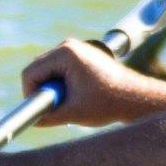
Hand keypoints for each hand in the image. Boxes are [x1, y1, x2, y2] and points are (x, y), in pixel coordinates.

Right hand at [16, 36, 161, 128]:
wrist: (136, 97)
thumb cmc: (108, 102)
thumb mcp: (72, 113)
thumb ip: (48, 116)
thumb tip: (32, 120)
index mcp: (65, 53)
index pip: (30, 73)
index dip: (30, 94)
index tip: (40, 111)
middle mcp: (68, 46)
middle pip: (37, 70)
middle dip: (42, 91)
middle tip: (55, 110)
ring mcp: (75, 49)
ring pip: (47, 71)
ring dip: (51, 89)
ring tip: (68, 104)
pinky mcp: (80, 56)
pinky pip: (58, 71)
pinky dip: (60, 86)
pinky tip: (75, 97)